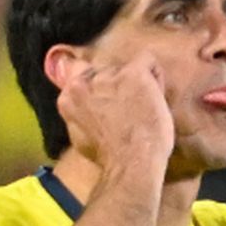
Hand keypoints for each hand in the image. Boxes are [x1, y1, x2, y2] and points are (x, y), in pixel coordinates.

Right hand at [55, 53, 173, 171]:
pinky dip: (155, 76)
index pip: (81, 75)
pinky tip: (155, 98)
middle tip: (129, 108)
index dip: (98, 87)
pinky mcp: (133, 73)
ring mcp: (110, 75)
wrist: (130, 164)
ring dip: (136, 84)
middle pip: (105, 70)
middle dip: (117, 85)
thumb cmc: (109, 158)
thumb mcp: (80, 136)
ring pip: (127, 67)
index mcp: (70, 95)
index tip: (109, 100)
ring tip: (144, 108)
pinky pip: (147, 61)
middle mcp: (85, 80)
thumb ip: (79, 115)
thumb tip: (81, 110)